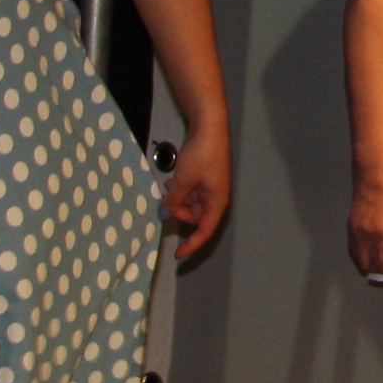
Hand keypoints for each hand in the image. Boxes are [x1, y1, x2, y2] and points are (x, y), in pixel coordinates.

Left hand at [163, 126, 232, 262]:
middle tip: (165, 203)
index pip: (205, 231)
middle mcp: (217, 196)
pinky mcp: (207, 175)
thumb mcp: (183, 181)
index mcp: (217, 201)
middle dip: (180, 213)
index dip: (192, 245)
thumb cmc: (201, 155)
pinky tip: (172, 180)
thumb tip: (164, 214)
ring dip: (179, 200)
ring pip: (193, 203)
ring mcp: (212, 185)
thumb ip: (174, 200)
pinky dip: (182, 190)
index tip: (177, 255)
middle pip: (197, 216)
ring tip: (168, 187)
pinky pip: (193, 191)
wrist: (210, 126)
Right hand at [346, 162, 382, 285]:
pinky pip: (354, 254)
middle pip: (381, 268)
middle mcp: (375, 240)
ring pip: (366, 264)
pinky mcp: (351, 231)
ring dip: (375, 269)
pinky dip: (361, 260)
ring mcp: (361, 237)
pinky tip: (367, 261)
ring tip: (382, 268)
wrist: (376, 178)